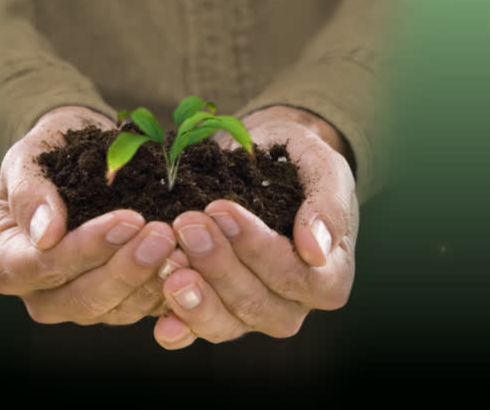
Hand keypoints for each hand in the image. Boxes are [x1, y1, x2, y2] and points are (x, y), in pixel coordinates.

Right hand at [0, 106, 186, 324]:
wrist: (81, 158)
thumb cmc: (48, 154)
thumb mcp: (28, 159)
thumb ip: (30, 193)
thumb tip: (46, 233)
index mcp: (7, 262)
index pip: (41, 267)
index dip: (85, 248)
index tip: (127, 219)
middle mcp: (42, 295)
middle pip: (82, 299)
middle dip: (126, 267)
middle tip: (163, 234)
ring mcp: (82, 305)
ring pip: (118, 310)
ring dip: (153, 280)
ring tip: (182, 246)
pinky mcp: (119, 305)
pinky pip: (145, 309)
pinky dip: (170, 289)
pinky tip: (193, 263)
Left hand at [153, 106, 358, 347]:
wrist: (265, 160)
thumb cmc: (300, 165)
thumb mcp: (324, 169)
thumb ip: (328, 206)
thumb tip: (315, 251)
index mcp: (328, 277)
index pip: (297, 278)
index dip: (258, 249)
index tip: (222, 209)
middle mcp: (292, 305)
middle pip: (257, 304)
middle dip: (218, 264)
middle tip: (187, 224)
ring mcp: (252, 314)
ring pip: (226, 323)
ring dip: (195, 296)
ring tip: (170, 260)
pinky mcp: (218, 313)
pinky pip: (197, 330)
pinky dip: (178, 326)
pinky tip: (160, 317)